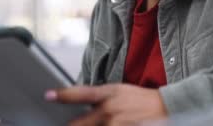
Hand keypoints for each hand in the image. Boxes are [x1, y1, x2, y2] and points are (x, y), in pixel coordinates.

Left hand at [45, 84, 167, 125]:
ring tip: (93, 123)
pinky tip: (111, 125)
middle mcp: (110, 110)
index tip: (48, 95)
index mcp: (108, 94)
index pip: (81, 94)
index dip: (63, 95)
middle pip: (79, 124)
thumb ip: (99, 98)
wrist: (164, 106)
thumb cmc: (139, 99)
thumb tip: (79, 105)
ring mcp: (116, 124)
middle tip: (68, 124)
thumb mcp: (118, 90)